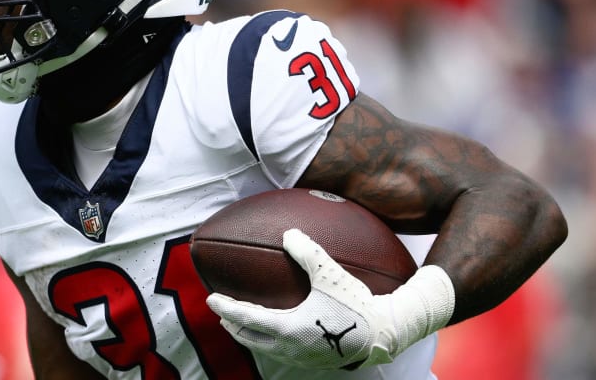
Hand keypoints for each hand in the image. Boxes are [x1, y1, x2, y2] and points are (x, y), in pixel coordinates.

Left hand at [206, 228, 454, 369]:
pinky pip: (280, 353)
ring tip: (240, 325)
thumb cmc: (357, 305)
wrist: (384, 334)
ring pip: (264, 349)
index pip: (247, 318)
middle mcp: (290, 348)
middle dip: (232, 325)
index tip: (211, 299)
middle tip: (221, 312)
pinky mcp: (312, 362)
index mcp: (288, 328)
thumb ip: (308, 252)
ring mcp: (300, 358)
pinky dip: (267, 343)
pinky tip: (274, 333)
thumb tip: (289, 233)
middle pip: (249, 338)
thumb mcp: (330, 275)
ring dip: (249, 336)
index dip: (227, 307)